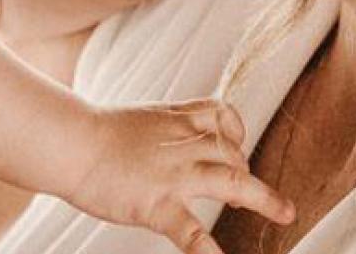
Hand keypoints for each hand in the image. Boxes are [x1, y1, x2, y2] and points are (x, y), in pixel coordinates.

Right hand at [64, 100, 294, 253]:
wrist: (70, 144)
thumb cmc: (98, 133)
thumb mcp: (143, 117)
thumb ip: (168, 125)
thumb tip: (183, 135)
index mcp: (176, 120)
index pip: (222, 115)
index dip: (236, 130)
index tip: (235, 144)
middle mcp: (181, 145)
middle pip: (232, 152)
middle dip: (246, 170)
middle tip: (249, 193)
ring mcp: (172, 175)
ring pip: (229, 181)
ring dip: (262, 197)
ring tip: (285, 213)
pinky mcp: (156, 205)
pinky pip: (190, 231)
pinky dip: (208, 250)